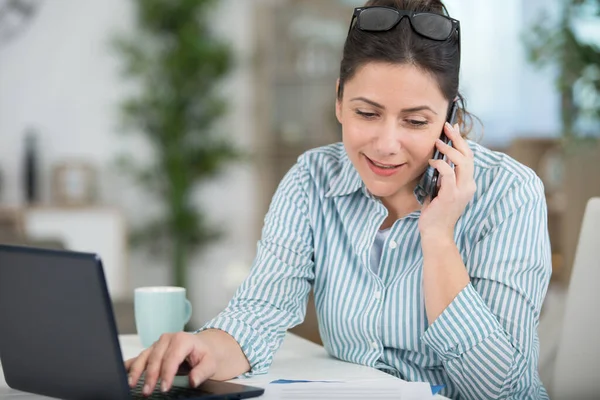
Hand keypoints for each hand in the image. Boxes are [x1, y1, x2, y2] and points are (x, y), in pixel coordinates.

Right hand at [125, 332, 216, 395]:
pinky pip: (139, 356)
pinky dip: (131, 364)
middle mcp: (168, 339)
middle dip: (150, 376)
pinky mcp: (152, 350)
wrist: (204, 347)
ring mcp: (158, 344)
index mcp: (182, 340)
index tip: (164, 387)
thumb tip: (193, 380)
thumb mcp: (210, 363)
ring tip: (131, 384)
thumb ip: (202, 372)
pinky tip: (124, 371)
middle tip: (147, 391)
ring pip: (144, 356)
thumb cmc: (206, 355)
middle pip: (155, 358)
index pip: (172, 358)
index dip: (166, 374)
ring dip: (136, 371)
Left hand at [418, 122, 475, 237]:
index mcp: (467, 184)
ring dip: (449, 149)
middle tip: (447, 126)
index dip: (462, 142)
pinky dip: (440, 165)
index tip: (453, 128)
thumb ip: (442, 177)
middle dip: (458, 139)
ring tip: (438, 142)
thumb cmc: (435, 213)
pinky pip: (448, 174)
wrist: (436, 234)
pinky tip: (431, 162)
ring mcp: (461, 191)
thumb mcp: (440, 190)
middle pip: (468, 156)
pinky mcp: (451, 196)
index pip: (468, 158)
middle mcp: (468, 186)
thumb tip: (435, 161)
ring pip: (462, 162)